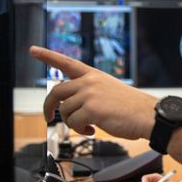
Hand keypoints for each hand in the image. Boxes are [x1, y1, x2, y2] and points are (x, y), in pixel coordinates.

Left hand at [30, 46, 156, 138]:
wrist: (148, 115)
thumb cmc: (133, 108)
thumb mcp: (110, 91)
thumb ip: (90, 94)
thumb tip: (73, 109)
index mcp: (94, 75)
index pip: (66, 62)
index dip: (47, 55)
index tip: (33, 50)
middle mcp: (89, 82)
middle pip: (56, 91)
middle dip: (49, 106)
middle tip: (49, 117)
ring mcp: (89, 94)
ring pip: (65, 111)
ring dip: (72, 123)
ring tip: (86, 127)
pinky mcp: (91, 109)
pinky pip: (74, 123)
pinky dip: (80, 130)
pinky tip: (91, 131)